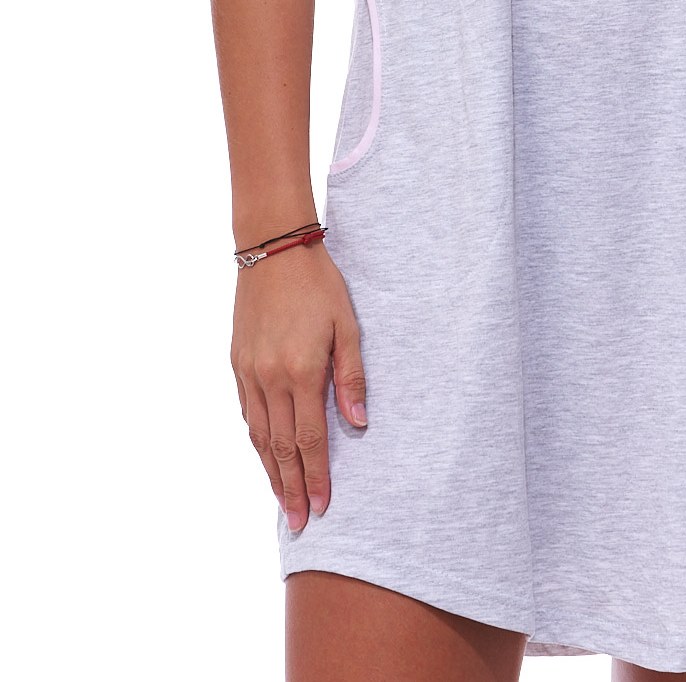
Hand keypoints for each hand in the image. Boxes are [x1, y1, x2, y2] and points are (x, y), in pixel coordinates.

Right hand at [230, 240, 367, 531]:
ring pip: (260, 436)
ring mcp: (249, 373)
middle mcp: (271, 379)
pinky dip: (257, 441)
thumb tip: (359, 424)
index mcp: (302, 372)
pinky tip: (265, 455)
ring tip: (282, 502)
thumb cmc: (319, 285)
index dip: (317, 477)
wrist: (273, 251)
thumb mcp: (348, 325)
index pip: (310, 440)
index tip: (323, 508)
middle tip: (299, 523)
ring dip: (272, 472)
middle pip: (282, 448)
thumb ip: (352, 377)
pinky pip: (247, 413)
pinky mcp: (237, 363)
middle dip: (292, 488)